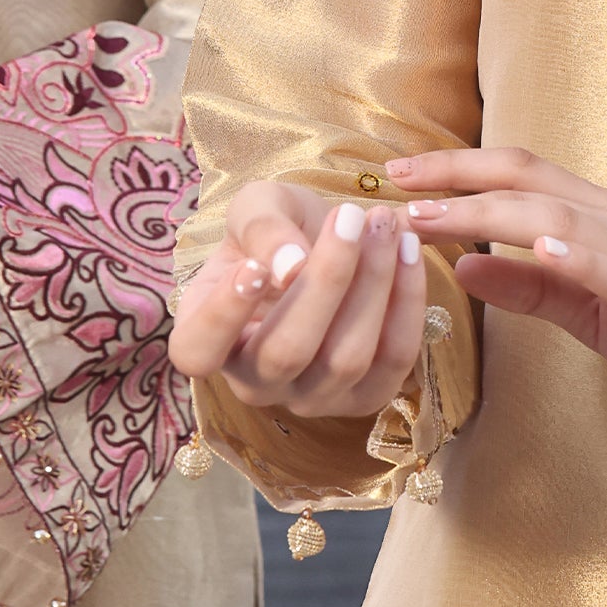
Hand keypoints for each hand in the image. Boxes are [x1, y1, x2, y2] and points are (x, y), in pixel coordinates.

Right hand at [169, 180, 426, 416]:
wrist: (323, 243)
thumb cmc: (276, 228)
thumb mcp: (256, 208)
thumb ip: (262, 229)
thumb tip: (289, 267)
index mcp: (205, 339)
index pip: (197, 351)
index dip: (222, 316)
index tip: (251, 265)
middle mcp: (253, 382)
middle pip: (286, 354)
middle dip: (326, 280)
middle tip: (349, 215)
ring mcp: (308, 399)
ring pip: (345, 359)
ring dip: (374, 283)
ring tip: (384, 223)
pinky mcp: (364, 399)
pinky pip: (393, 362)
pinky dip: (407, 302)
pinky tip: (409, 250)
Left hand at [392, 147, 606, 440]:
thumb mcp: (591, 312)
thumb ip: (533, 288)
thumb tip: (468, 266)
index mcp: (597, 222)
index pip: (518, 179)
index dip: (458, 172)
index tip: (400, 179)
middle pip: (524, 177)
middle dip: (453, 173)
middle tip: (392, 180)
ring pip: (549, 213)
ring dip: (483, 211)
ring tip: (430, 216)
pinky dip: (567, 250)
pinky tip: (527, 247)